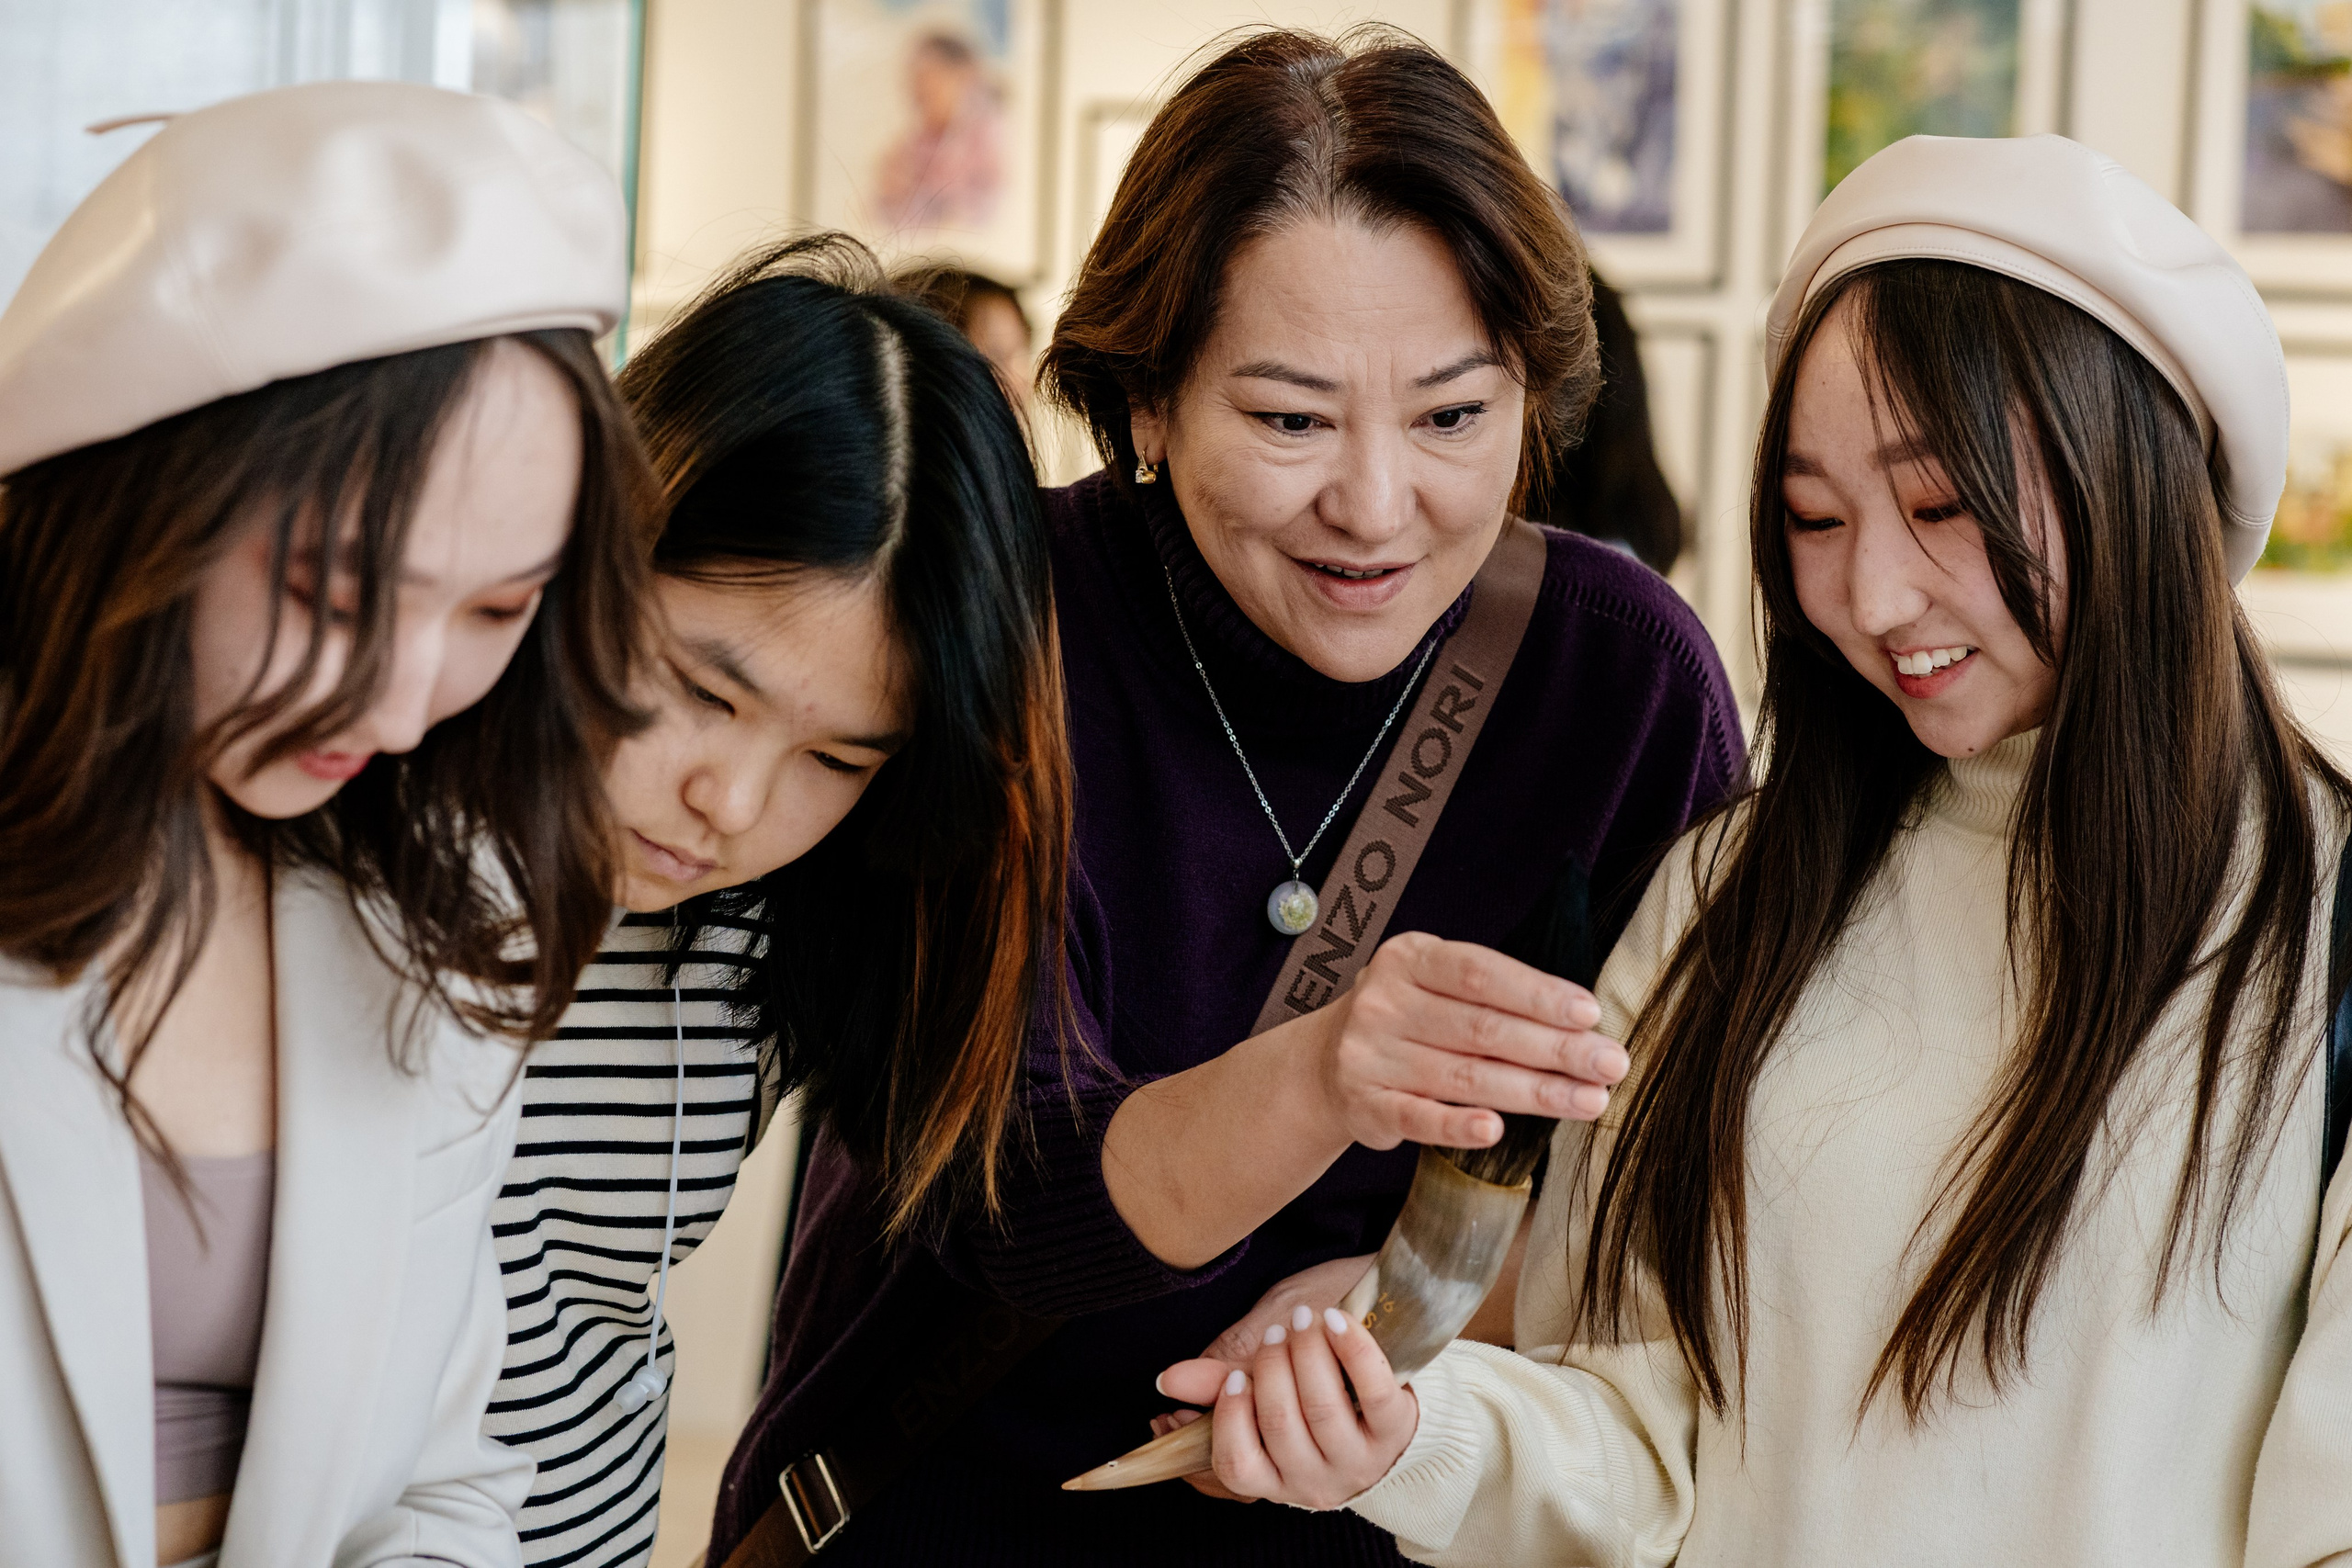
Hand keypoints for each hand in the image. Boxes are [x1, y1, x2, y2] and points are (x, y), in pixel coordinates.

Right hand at [1216, 1303, 1419, 1508]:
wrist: (1393, 1386)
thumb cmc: (1316, 1383)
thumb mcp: (1263, 1382)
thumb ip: (1218, 1382)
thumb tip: (1166, 1381)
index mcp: (1276, 1476)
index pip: (1237, 1466)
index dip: (1229, 1417)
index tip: (1235, 1376)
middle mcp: (1316, 1481)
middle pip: (1279, 1425)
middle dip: (1271, 1367)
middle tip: (1276, 1333)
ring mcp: (1359, 1460)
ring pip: (1321, 1408)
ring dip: (1307, 1352)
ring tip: (1303, 1320)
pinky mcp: (1397, 1428)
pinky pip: (1372, 1390)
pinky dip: (1351, 1348)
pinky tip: (1335, 1321)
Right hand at [1302, 931, 1625, 1151]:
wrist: (1322, 1064)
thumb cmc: (1408, 1018)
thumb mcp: (1434, 984)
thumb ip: (1493, 995)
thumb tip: (1583, 1024)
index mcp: (1409, 958)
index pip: (1480, 973)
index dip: (1537, 994)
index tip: (1590, 1014)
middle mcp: (1384, 1001)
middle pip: (1482, 1027)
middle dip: (1555, 1048)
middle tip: (1610, 1065)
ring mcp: (1370, 1054)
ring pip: (1464, 1075)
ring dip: (1533, 1092)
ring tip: (1588, 1101)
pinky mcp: (1365, 1103)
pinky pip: (1417, 1117)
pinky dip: (1457, 1125)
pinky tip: (1496, 1131)